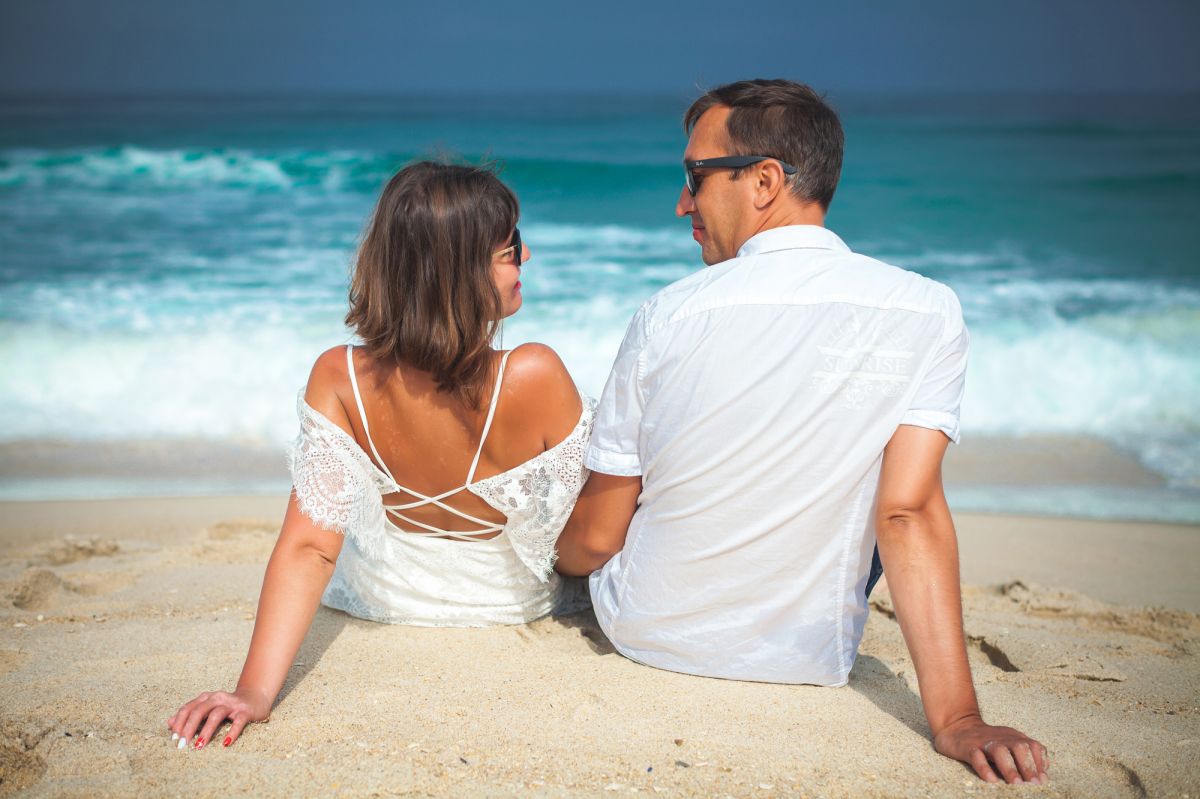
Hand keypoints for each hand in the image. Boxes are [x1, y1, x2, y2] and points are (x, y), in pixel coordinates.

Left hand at [167, 687, 271, 748]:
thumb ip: (190, 714)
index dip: (179, 722)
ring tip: (199, 746)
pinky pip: (238, 722)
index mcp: (206, 697)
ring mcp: (232, 704)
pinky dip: (232, 732)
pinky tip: (225, 743)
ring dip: (206, 731)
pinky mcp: (245, 711)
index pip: (188, 708)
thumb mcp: (207, 708)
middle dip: (189, 728)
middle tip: (182, 745)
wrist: (255, 698)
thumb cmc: (227, 706)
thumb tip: (169, 723)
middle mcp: (218, 698)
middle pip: (199, 711)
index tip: (174, 738)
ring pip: (216, 715)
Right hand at [934, 714, 1048, 783]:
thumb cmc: (986, 741)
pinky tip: (991, 780)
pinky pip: (976, 756)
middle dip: (1029, 766)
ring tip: (1017, 784)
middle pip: (1019, 747)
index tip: (1043, 780)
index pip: (1033, 746)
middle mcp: (1001, 738)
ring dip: (1010, 768)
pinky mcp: (967, 747)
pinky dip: (984, 768)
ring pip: (1000, 751)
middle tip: (1034, 784)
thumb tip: (1041, 777)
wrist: (955, 725)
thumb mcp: (1007, 743)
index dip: (1040, 762)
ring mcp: (983, 741)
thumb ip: (1023, 756)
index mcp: (1012, 736)